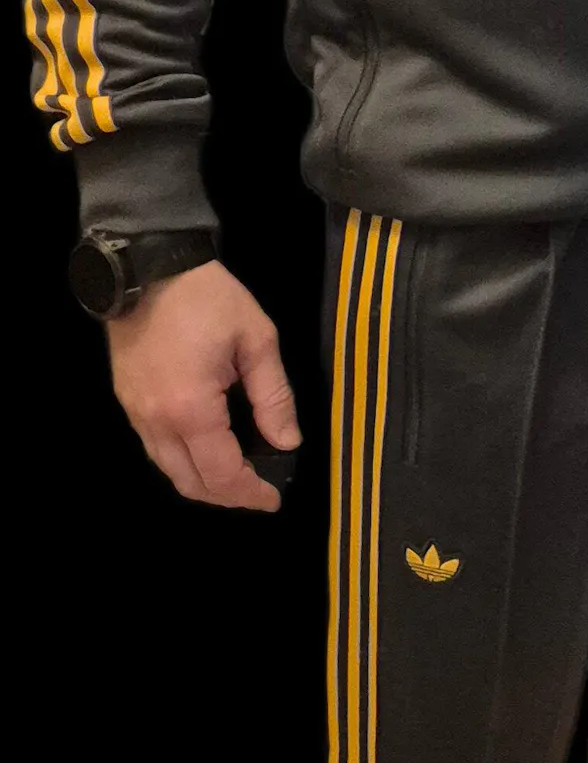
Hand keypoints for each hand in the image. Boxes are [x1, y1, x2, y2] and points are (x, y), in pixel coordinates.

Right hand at [104, 259, 301, 509]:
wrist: (148, 265)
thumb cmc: (207, 297)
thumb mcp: (257, 339)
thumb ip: (274, 397)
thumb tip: (287, 442)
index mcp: (192, 409)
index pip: (223, 474)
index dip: (251, 493)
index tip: (274, 498)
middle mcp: (157, 422)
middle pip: (190, 484)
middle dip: (227, 497)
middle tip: (258, 491)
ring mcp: (135, 414)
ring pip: (168, 470)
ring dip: (202, 482)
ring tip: (235, 474)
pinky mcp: (126, 402)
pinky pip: (155, 448)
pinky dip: (182, 461)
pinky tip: (206, 448)